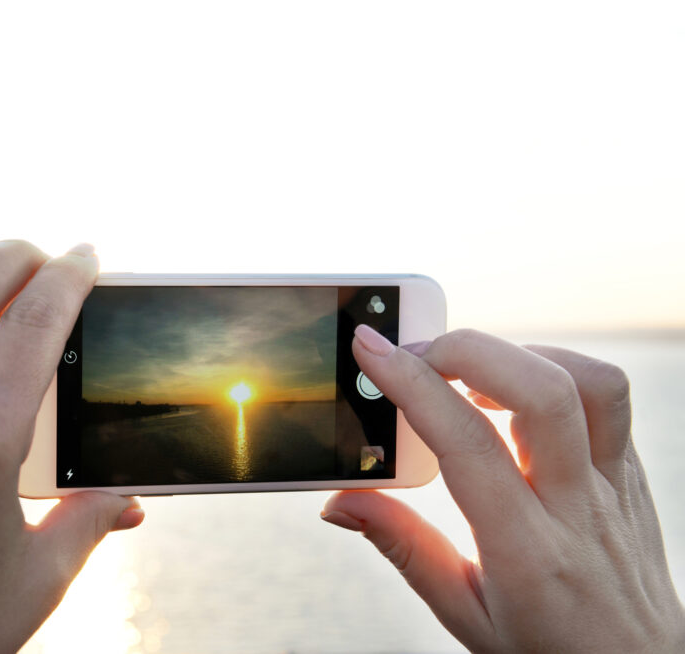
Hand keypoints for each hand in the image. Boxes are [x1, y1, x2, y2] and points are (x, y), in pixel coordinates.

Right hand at [322, 327, 684, 652]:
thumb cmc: (550, 648)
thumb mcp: (464, 613)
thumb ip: (404, 547)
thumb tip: (340, 502)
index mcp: (526, 551)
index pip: (467, 443)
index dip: (412, 385)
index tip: (371, 351)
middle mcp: (578, 507)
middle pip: (543, 391)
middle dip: (468, 349)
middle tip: (417, 353)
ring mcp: (615, 484)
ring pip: (591, 381)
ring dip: (520, 355)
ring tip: (470, 373)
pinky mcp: (632, 471)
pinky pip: (607, 395)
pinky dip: (554, 370)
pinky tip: (512, 393)